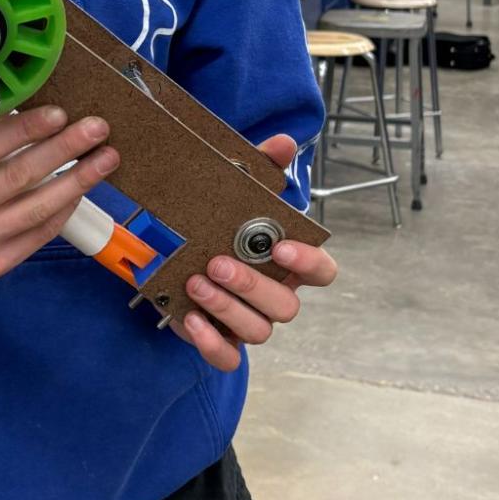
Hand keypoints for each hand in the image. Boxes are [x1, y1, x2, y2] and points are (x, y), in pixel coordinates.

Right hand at [0, 104, 117, 279]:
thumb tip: (32, 106)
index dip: (26, 129)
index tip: (59, 113)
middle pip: (20, 177)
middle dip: (65, 149)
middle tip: (96, 129)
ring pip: (38, 208)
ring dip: (79, 181)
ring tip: (105, 158)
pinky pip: (39, 233)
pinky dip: (65, 208)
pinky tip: (82, 187)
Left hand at [173, 134, 337, 373]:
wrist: (175, 251)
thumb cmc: (219, 225)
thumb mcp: (236, 192)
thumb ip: (261, 167)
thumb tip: (284, 142)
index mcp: (289, 264)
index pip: (323, 272)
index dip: (309, 263)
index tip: (281, 248)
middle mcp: (276, 296)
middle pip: (287, 306)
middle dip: (253, 285)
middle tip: (219, 263)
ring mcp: (250, 322)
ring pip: (258, 331)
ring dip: (228, 308)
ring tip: (196, 281)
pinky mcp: (220, 340)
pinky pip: (228, 357)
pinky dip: (212, 342)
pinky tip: (190, 317)